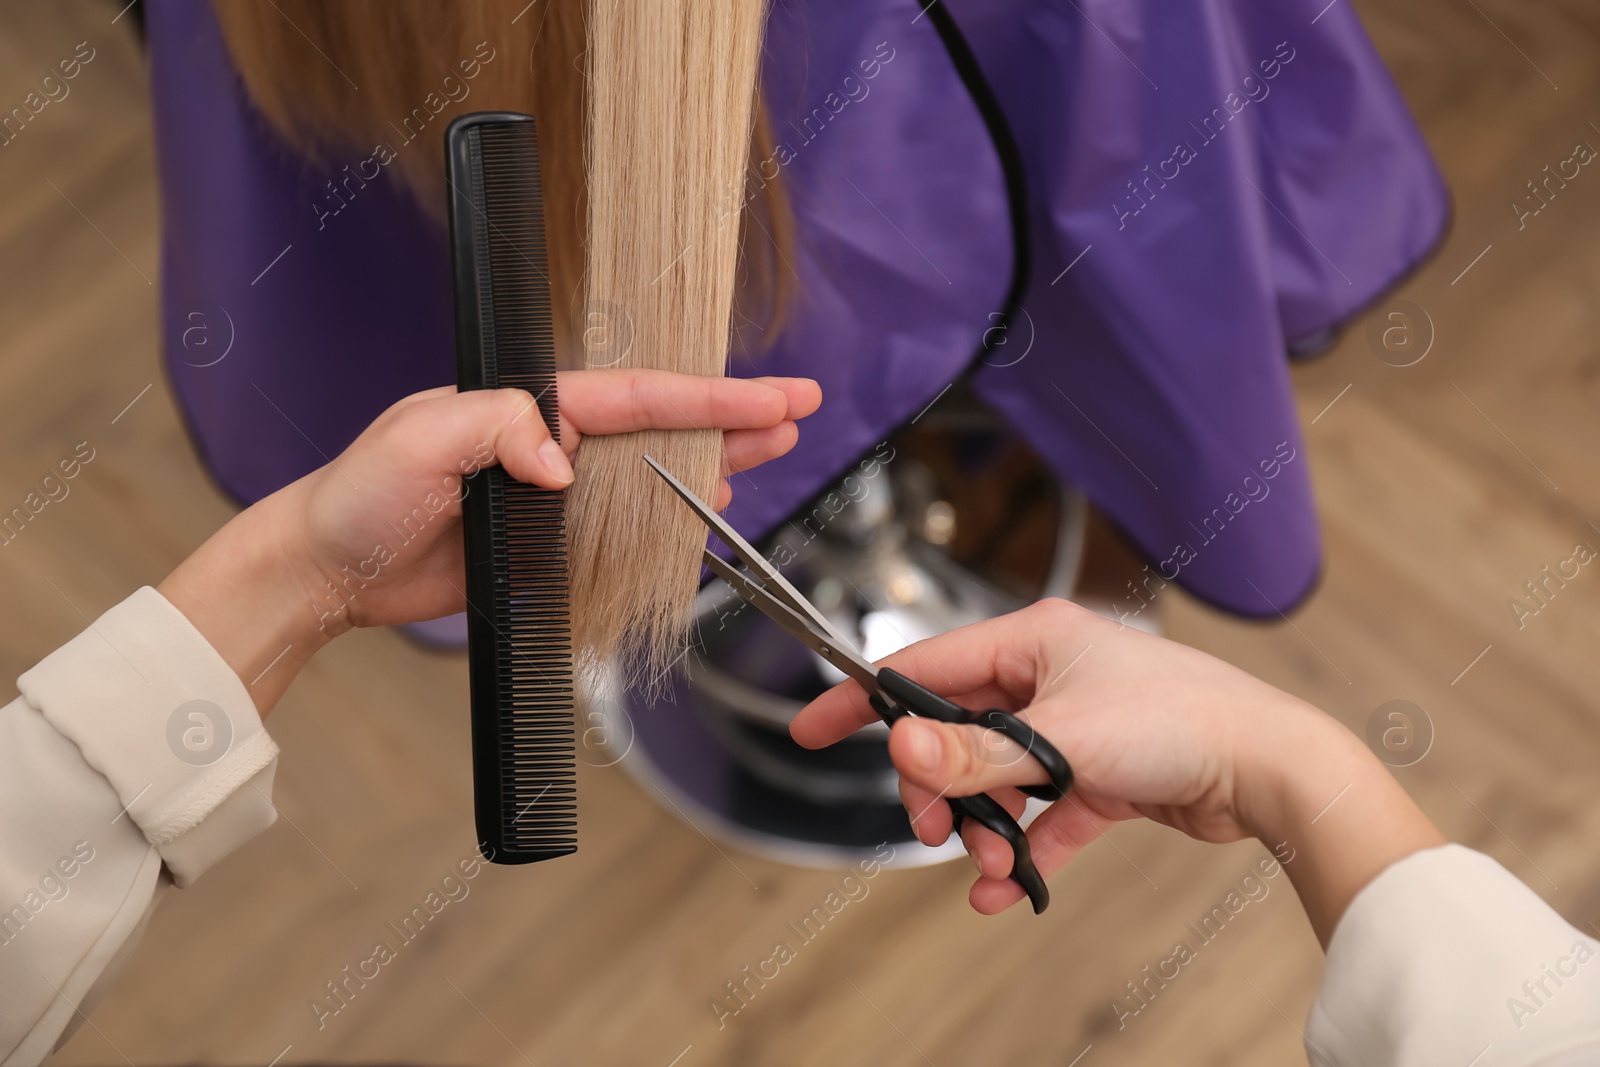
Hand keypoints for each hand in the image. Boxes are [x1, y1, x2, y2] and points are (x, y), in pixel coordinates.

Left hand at [160, 370, 821, 715]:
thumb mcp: (421, 439)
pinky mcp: (546, 540)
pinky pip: (624, 525)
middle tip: (796, 411)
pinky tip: (705, 505)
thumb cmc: (359, 495)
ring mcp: (552, 492)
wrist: (328, 570)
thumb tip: (564, 458)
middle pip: (661, 424)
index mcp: (528, 404)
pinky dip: (670, 516)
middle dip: (731, 417)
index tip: (770, 396)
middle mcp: (548, 441)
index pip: (637, 395)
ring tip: (772, 452)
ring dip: (713, 460)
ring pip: (651, 471)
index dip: (709, 396)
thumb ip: (497, 428)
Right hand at [790, 598, 1442, 941]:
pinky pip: (1041, 814)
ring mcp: (1075, 725)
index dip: (866, 699)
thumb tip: (898, 742)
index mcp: (1033, 639)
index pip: (925, 664)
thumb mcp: (1060, 738)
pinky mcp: (1101, 773)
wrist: (1271, 765)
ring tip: (988, 868)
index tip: (814, 727)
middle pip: (956, 732)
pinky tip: (1005, 890)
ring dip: (983, 827)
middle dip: (941, 788)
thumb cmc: (1181, 720)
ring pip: (997, 779)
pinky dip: (1021, 849)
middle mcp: (1049, 675)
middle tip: (937, 830)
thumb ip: (974, 749)